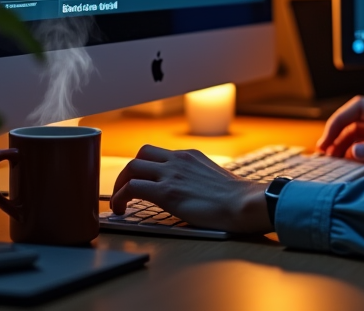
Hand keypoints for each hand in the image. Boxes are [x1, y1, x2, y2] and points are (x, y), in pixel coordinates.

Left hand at [110, 145, 271, 233]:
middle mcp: (178, 159)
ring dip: (120, 183)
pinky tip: (120, 210)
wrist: (244, 203)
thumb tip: (192, 192)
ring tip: (119, 202)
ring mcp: (171, 174)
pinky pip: (132, 188)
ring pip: (132, 167)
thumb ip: (199, 179)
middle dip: (129, 171)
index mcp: (190, 156)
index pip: (159, 154)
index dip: (145, 167)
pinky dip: (120, 197)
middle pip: (142, 154)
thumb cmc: (237, 198)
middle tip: (125, 189)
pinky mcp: (166, 192)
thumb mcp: (215, 178)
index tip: (142, 181)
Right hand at [317, 96, 363, 176]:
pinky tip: (349, 163)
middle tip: (324, 152)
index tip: (327, 138)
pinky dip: (356, 152)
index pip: (358, 107)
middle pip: (355, 119)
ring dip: (344, 144)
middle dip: (338, 133)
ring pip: (359, 133)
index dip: (339, 120)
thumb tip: (354, 151)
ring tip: (332, 160)